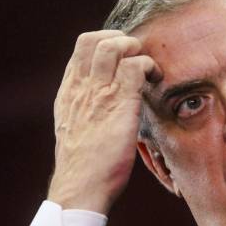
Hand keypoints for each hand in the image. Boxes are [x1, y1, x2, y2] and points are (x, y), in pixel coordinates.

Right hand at [47, 30, 159, 214]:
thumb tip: (103, 106)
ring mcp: (99, 93)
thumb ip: (86, 111)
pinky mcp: (120, 103)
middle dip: (120, 39)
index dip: (103, 42)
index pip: (80, 48)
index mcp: (69, 92)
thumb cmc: (83, 167)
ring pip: (114, 46)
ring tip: (147, 68)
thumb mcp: (76, 131)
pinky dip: (149, 66)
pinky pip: (136, 67)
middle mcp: (81, 87)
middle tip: (137, 57)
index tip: (121, 56)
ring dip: (136, 50)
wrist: (80, 187)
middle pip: (93, 39)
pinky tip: (156, 79)